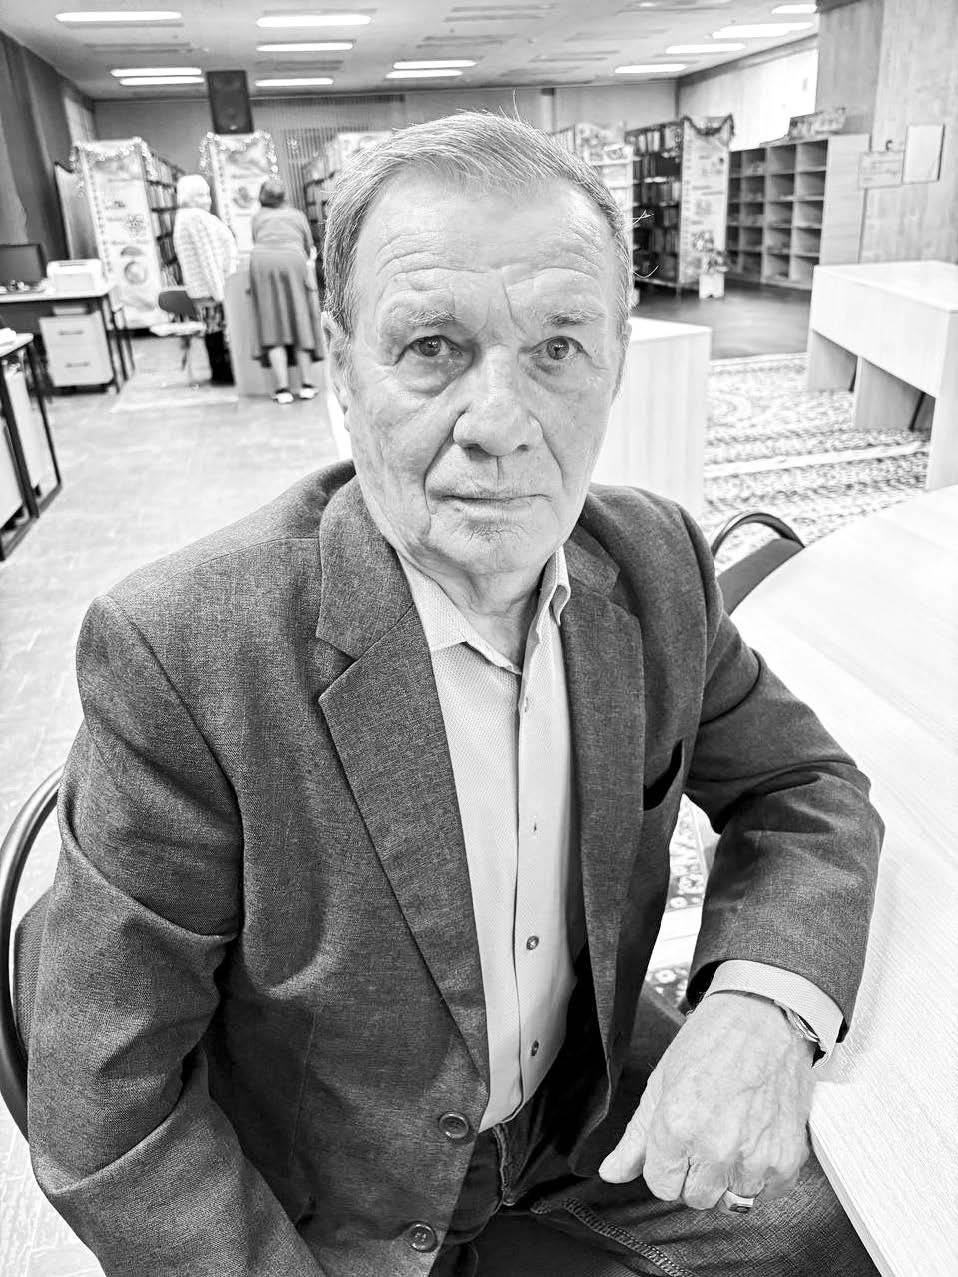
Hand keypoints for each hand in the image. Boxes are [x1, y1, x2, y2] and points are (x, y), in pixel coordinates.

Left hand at [598, 991, 813, 1209]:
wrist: (764, 1018)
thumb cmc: (712, 1042)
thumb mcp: (661, 1083)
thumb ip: (636, 1137)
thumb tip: (611, 1172)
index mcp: (676, 1128)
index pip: (662, 1186)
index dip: (666, 1164)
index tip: (677, 1143)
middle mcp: (716, 1149)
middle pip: (696, 1198)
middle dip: (695, 1173)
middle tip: (705, 1135)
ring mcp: (755, 1158)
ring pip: (732, 1200)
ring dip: (730, 1176)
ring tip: (732, 1132)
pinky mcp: (787, 1160)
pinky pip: (767, 1192)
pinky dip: (761, 1172)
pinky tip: (755, 1136)